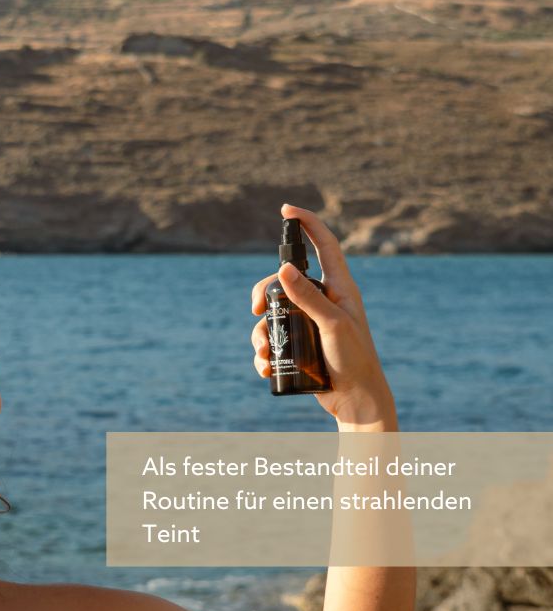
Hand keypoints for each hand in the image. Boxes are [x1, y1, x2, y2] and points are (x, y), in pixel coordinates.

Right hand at [250, 203, 396, 426]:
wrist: (356, 401)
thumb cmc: (354, 360)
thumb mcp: (332, 325)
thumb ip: (308, 297)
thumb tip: (282, 270)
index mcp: (340, 288)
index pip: (324, 245)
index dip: (307, 224)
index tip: (286, 210)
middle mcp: (324, 300)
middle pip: (284, 281)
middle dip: (263, 293)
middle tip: (255, 309)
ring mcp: (310, 322)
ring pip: (273, 312)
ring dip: (261, 331)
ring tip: (263, 351)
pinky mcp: (300, 343)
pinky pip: (273, 337)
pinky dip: (264, 351)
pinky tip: (264, 366)